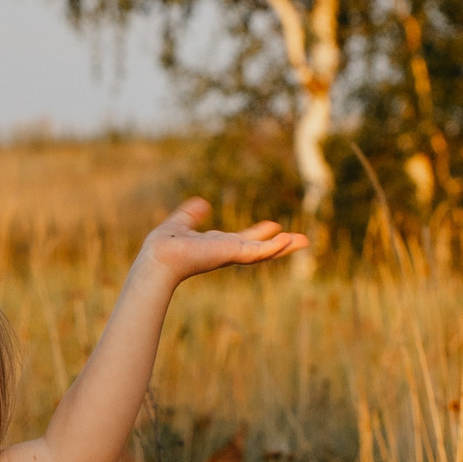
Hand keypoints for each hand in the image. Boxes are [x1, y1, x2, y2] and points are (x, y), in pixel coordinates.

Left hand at [133, 197, 308, 282]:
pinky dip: (273, 247)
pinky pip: (257, 251)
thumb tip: (201, 203)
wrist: (159, 258)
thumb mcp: (181, 223)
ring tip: (303, 241)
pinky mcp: (232, 254)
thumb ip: (191, 214)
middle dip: (280, 245)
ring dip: (283, 247)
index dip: (259, 233)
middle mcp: (226, 252)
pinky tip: (287, 239)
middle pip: (260, 248)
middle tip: (301, 239)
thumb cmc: (163, 245)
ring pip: (264, 251)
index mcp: (216, 246)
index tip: (274, 226)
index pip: (243, 240)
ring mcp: (231, 254)